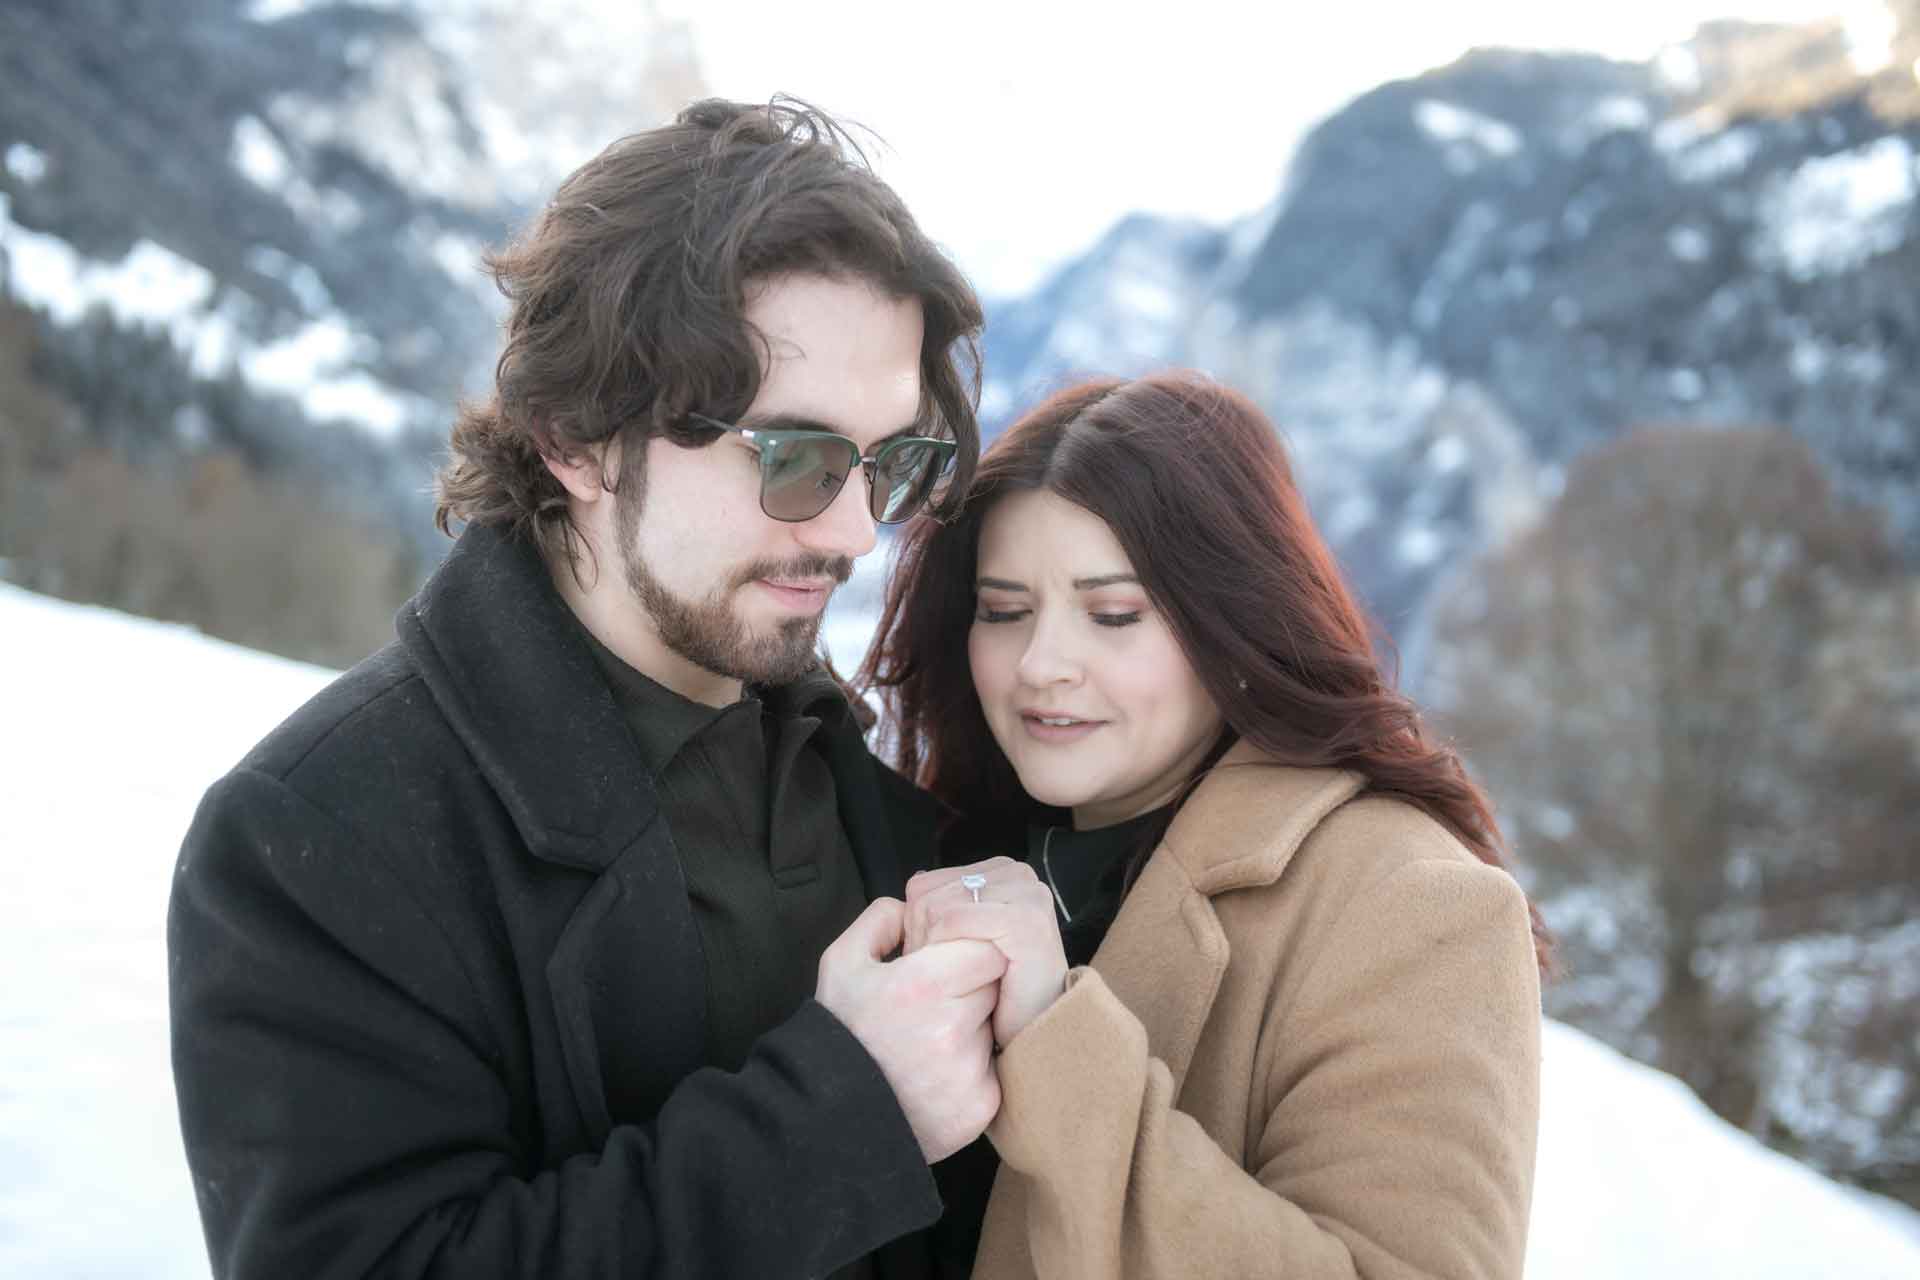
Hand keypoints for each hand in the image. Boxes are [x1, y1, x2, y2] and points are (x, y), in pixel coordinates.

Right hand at [815, 897, 1005, 1162]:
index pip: (988, 952)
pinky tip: (935, 1075)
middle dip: (973, 992)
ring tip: (929, 1045)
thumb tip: (913, 906)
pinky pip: (993, 1073)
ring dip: (974, 1032)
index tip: (945, 969)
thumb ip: (879, 921)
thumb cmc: (837, 1035)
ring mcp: (968, 1072)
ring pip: (994, 1032)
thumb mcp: (840, 964)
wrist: (826, 1117)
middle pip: (995, 991)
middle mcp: (952, 1028)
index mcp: (923, 985)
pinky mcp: (979, 1108)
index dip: (968, 955)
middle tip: (935, 1007)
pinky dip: (972, 1071)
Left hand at [904, 857, 1066, 1048]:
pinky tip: (967, 977)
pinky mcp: (1025, 919)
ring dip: (933, 952)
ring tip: (958, 978)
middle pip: (927, 895)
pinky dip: (947, 952)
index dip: (916, 929)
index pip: (924, 885)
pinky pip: (954, 920)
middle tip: (947, 976)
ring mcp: (1026, 895)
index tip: (938, 962)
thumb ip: (943, 906)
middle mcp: (1018, 874)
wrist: (1036, 1032)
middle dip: (923, 941)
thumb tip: (916, 883)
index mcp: (1003, 872)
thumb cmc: (1000, 992)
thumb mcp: (965, 937)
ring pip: (936, 907)